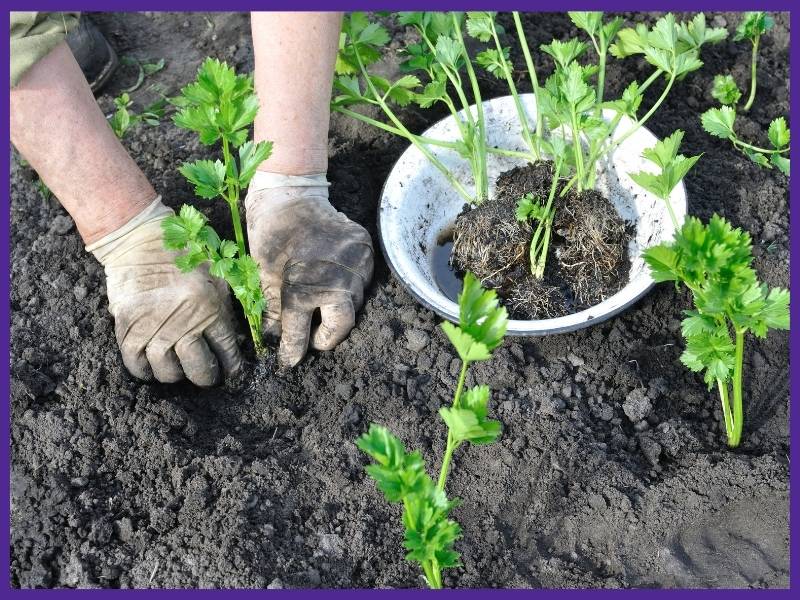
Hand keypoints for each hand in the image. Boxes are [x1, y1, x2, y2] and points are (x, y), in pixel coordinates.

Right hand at [87, 198, 242, 385]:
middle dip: (205, 378)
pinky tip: (151, 368)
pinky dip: (143, 371)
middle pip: (198, 367)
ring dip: (174, 375)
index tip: (231, 373)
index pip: (227, 351)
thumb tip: (234, 343)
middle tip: (205, 377)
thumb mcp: (216, 276)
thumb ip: (225, 308)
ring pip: (166, 369)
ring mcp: (154, 324)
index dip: (231, 368)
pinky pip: (134, 361)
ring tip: (177, 369)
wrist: (141, 237)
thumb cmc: (184, 255)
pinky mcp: (128, 323)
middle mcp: (184, 320)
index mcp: (211, 307)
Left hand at [245, 179, 372, 366]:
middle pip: (341, 326)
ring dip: (339, 309)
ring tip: (323, 306)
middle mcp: (334, 282)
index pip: (299, 334)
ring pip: (355, 303)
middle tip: (314, 338)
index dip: (293, 351)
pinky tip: (336, 281)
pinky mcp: (366, 251)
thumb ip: (273, 311)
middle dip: (327, 337)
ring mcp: (355, 265)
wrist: (291, 193)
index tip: (289, 361)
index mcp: (302, 290)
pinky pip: (364, 280)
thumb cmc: (271, 234)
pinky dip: (350, 286)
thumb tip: (275, 340)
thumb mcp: (263, 275)